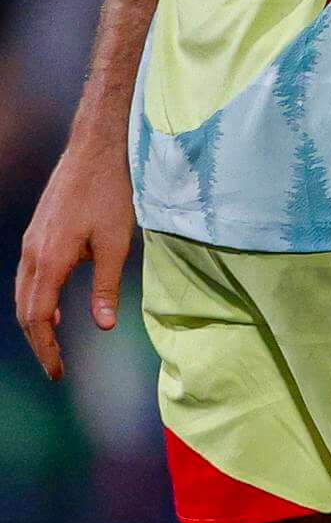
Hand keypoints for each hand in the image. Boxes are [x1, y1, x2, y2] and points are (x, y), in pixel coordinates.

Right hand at [15, 139, 135, 380]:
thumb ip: (106, 286)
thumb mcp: (116, 243)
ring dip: (35, 321)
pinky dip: (36, 299)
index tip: (58, 373)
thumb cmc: (111, 192)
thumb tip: (103, 327)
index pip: (38, 317)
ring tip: (53, 345)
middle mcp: (32, 253)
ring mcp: (31, 241)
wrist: (97, 148)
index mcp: (49, 260)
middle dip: (39, 342)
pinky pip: (29, 276)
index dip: (46, 349)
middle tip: (56, 368)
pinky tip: (54, 308)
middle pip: (25, 310)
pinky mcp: (39, 232)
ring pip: (23, 293)